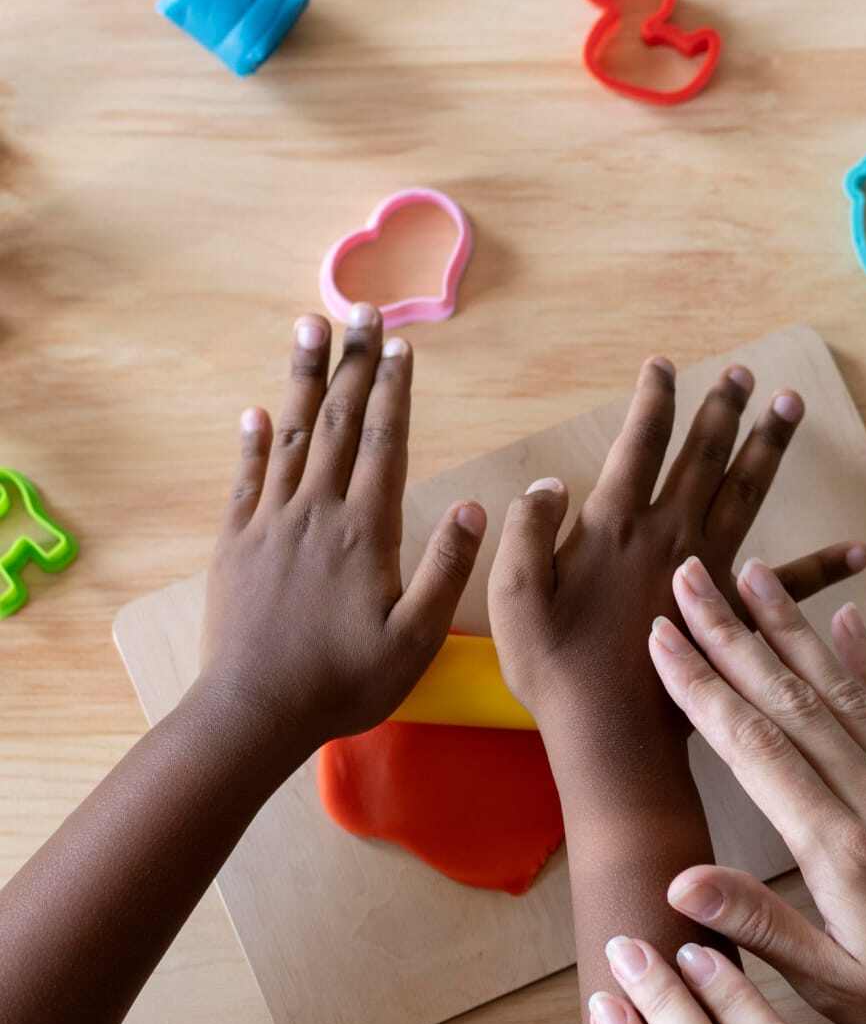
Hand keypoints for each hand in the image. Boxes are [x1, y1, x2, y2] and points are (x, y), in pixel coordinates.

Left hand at [199, 304, 486, 748]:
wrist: (253, 713)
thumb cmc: (345, 682)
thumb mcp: (415, 639)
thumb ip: (445, 571)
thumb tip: (473, 508)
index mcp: (365, 531)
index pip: (384, 443)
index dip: (393, 391)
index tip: (400, 345)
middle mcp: (317, 512)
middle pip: (337, 423)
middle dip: (352, 363)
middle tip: (360, 310)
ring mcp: (271, 524)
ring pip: (291, 436)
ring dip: (302, 380)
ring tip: (308, 328)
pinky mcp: (236, 544)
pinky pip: (245, 480)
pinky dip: (252, 443)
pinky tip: (256, 412)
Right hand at [488, 355, 865, 778]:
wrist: (611, 738)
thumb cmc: (556, 669)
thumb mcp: (514, 597)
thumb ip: (528, 532)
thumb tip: (549, 484)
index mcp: (616, 526)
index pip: (638, 445)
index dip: (651, 401)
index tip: (663, 365)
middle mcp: (672, 536)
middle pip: (703, 456)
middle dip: (722, 409)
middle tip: (744, 372)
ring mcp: (711, 573)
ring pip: (747, 493)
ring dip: (769, 446)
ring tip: (792, 403)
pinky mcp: (738, 617)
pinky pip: (791, 587)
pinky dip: (825, 567)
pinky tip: (861, 552)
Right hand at [648, 556, 865, 1023]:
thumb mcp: (838, 991)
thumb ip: (761, 924)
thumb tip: (679, 880)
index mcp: (840, 847)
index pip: (752, 744)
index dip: (701, 685)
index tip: (662, 635)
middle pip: (790, 697)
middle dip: (732, 632)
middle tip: (692, 577)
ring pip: (843, 688)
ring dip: (793, 627)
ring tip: (757, 574)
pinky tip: (850, 618)